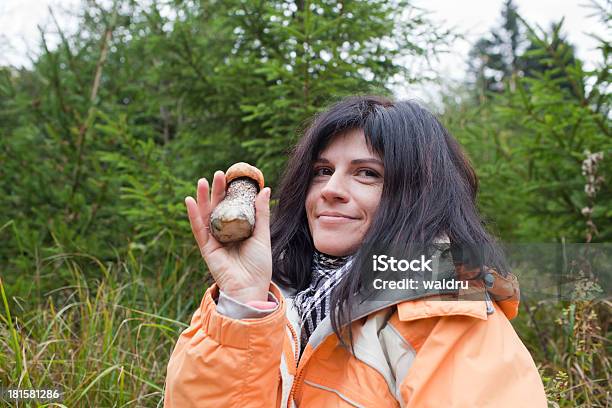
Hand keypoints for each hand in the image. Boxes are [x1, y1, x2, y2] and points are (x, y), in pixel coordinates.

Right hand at [185, 171, 271, 302]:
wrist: (251, 287)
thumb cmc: (259, 265)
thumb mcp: (262, 235)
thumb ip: (261, 213)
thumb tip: (264, 189)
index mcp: (238, 229)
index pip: (232, 206)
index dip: (230, 192)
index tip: (232, 176)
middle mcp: (225, 233)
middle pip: (218, 208)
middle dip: (216, 190)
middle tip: (218, 174)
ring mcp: (214, 240)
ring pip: (206, 215)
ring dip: (202, 198)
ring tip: (201, 181)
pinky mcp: (206, 248)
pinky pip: (198, 229)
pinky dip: (193, 215)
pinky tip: (189, 200)